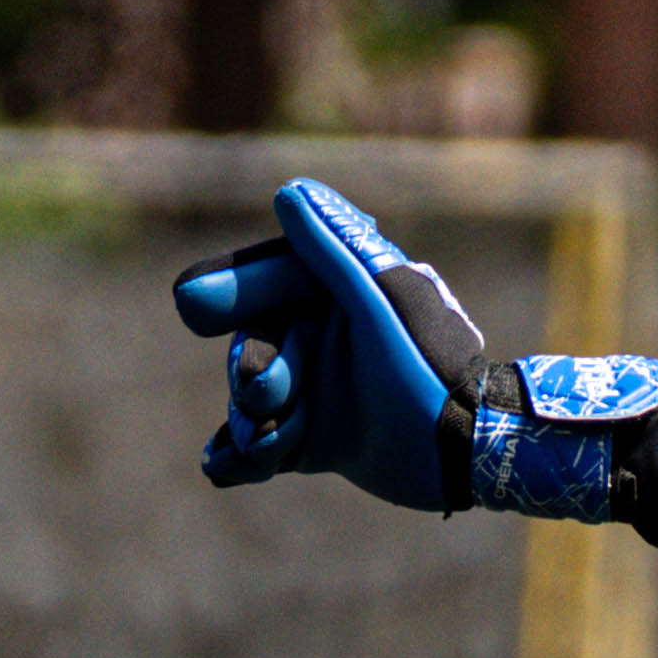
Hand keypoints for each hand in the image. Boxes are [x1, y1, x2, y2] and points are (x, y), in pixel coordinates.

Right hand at [173, 177, 657, 537]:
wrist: (467, 450)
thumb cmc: (430, 365)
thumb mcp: (376, 302)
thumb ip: (333, 251)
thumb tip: (289, 192)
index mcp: (337, 296)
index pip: (264, 283)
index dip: (227, 289)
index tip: (190, 302)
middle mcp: (324, 339)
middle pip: (251, 349)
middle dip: (254, 374)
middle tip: (268, 393)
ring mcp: (318, 392)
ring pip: (251, 402)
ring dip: (253, 425)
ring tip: (272, 443)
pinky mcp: (317, 442)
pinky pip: (259, 446)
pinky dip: (240, 456)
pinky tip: (225, 465)